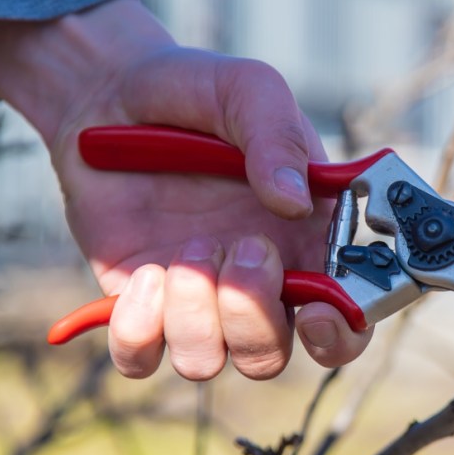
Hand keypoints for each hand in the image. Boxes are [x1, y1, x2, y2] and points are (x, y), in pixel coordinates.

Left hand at [0, 0, 372, 379]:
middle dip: (254, 315)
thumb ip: (277, 138)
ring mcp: (196, 296)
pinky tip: (144, 273)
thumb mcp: (248, 92)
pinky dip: (140, 330)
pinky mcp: (140, 305)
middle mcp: (257, 279)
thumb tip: (292, 203)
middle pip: (271, 356)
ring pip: (207, 362)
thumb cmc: (194, 92)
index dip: (343, 331)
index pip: (345, 313)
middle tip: (242, 247)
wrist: (108, 95)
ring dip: (196, 315)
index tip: (319, 310)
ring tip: (184, 251)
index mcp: (304, 239)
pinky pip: (143, 359)